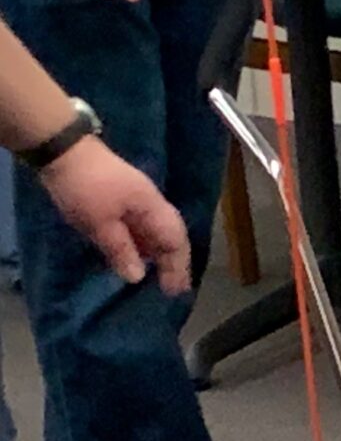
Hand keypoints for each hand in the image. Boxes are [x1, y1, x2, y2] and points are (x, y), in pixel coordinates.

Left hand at [39, 137, 191, 294]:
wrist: (63, 149)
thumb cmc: (85, 187)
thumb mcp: (100, 224)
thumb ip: (121, 250)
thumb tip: (137, 277)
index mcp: (153, 209)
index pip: (175, 242)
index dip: (177, 267)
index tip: (175, 291)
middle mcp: (152, 204)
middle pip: (173, 235)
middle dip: (174, 260)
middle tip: (173, 285)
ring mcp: (138, 198)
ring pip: (158, 230)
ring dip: (160, 252)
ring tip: (157, 273)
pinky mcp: (122, 196)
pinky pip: (142, 225)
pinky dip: (144, 242)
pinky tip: (135, 252)